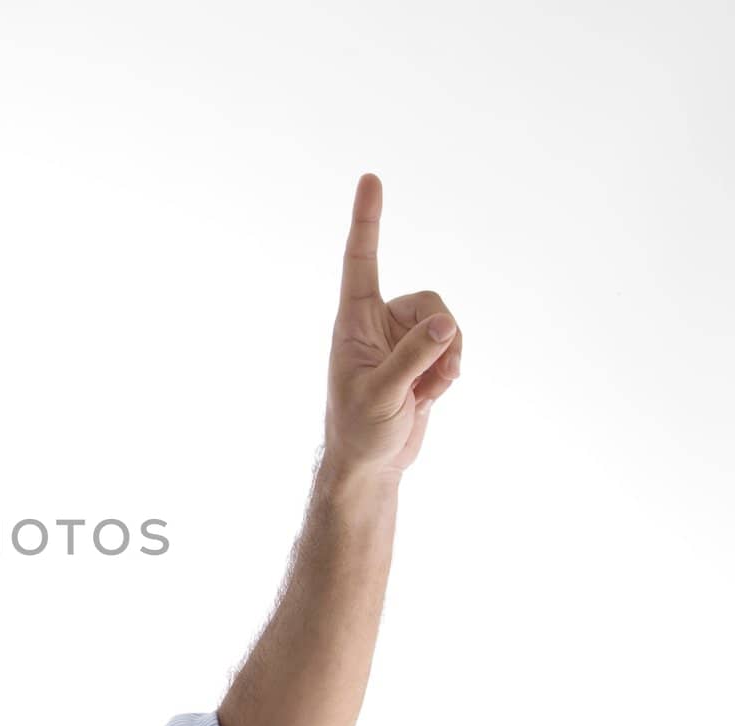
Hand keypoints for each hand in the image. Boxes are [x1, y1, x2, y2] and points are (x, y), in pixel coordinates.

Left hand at [322, 173, 462, 481]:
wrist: (371, 463)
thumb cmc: (360, 429)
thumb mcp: (383, 394)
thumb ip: (414, 356)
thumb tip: (446, 322)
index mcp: (354, 321)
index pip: (361, 260)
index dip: (367, 219)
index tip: (371, 177)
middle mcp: (379, 322)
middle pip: (431, 302)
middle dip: (442, 338)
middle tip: (423, 379)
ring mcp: (403, 339)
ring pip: (449, 325)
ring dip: (449, 360)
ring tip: (424, 392)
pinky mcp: (423, 357)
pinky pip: (455, 347)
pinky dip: (451, 372)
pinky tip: (431, 395)